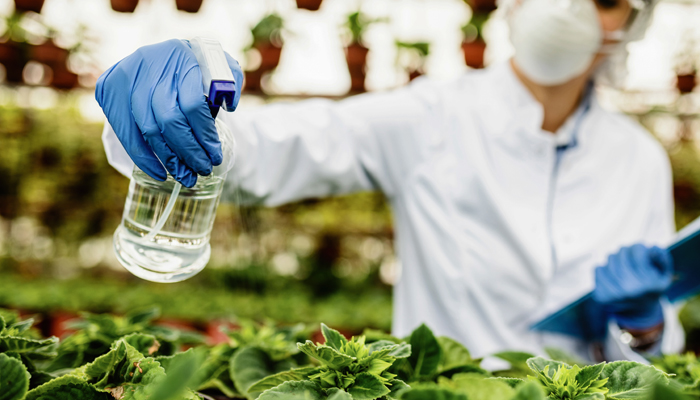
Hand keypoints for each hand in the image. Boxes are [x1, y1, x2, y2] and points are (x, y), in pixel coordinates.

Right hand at [95, 39, 243, 186]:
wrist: (165, 54)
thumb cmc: (197, 64)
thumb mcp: (219, 66)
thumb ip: (229, 83)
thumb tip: (229, 105)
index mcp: (183, 56)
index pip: (193, 105)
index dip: (204, 135)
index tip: (215, 156)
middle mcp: (151, 65)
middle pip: (169, 120)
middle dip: (188, 151)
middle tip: (203, 170)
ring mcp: (127, 77)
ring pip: (148, 129)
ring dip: (168, 159)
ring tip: (185, 177)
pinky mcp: (110, 89)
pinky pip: (126, 132)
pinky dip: (143, 157)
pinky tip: (160, 173)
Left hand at [592, 244, 672, 329]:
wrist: (639, 311)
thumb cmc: (652, 285)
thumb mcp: (664, 273)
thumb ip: (662, 256)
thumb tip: (652, 248)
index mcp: (649, 283)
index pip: (638, 250)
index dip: (640, 247)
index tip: (641, 252)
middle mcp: (631, 289)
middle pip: (621, 252)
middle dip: (626, 252)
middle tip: (630, 257)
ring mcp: (614, 294)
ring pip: (609, 259)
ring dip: (616, 259)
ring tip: (623, 266)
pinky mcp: (601, 296)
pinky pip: (598, 269)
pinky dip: (605, 268)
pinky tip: (613, 275)